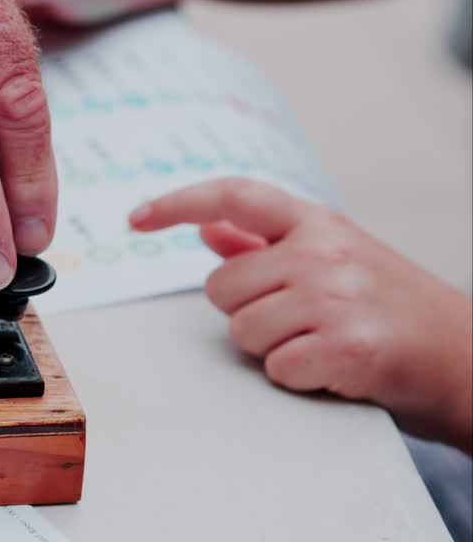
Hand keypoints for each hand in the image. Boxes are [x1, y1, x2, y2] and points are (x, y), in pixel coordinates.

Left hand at [129, 177, 472, 451]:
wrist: (468, 361)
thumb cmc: (393, 312)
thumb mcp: (336, 260)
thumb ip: (266, 244)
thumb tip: (207, 228)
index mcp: (318, 223)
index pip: (235, 196)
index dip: (178, 202)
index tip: (136, 217)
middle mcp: (326, 251)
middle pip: (221, 286)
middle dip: (245, 312)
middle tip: (301, 322)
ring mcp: (338, 297)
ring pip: (242, 331)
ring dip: (272, 349)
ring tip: (320, 344)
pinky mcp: (349, 347)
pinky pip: (276, 367)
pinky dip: (297, 379)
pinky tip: (333, 370)